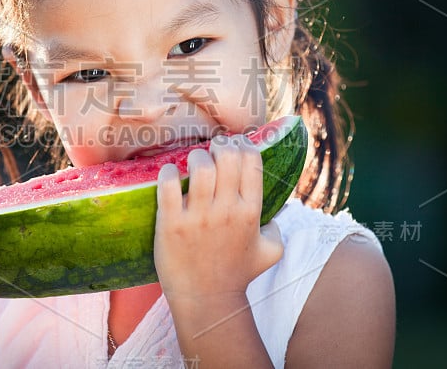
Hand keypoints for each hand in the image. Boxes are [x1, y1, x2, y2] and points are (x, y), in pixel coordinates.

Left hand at [154, 134, 282, 300]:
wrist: (207, 301)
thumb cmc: (237, 275)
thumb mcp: (270, 253)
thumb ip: (277, 229)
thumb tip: (276, 212)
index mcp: (250, 212)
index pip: (251, 161)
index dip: (243, 145)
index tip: (234, 145)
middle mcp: (227, 211)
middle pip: (227, 156)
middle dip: (219, 146)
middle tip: (212, 151)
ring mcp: (199, 217)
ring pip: (199, 166)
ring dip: (196, 156)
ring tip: (193, 162)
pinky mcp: (171, 224)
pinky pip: (168, 184)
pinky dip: (168, 172)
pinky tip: (170, 173)